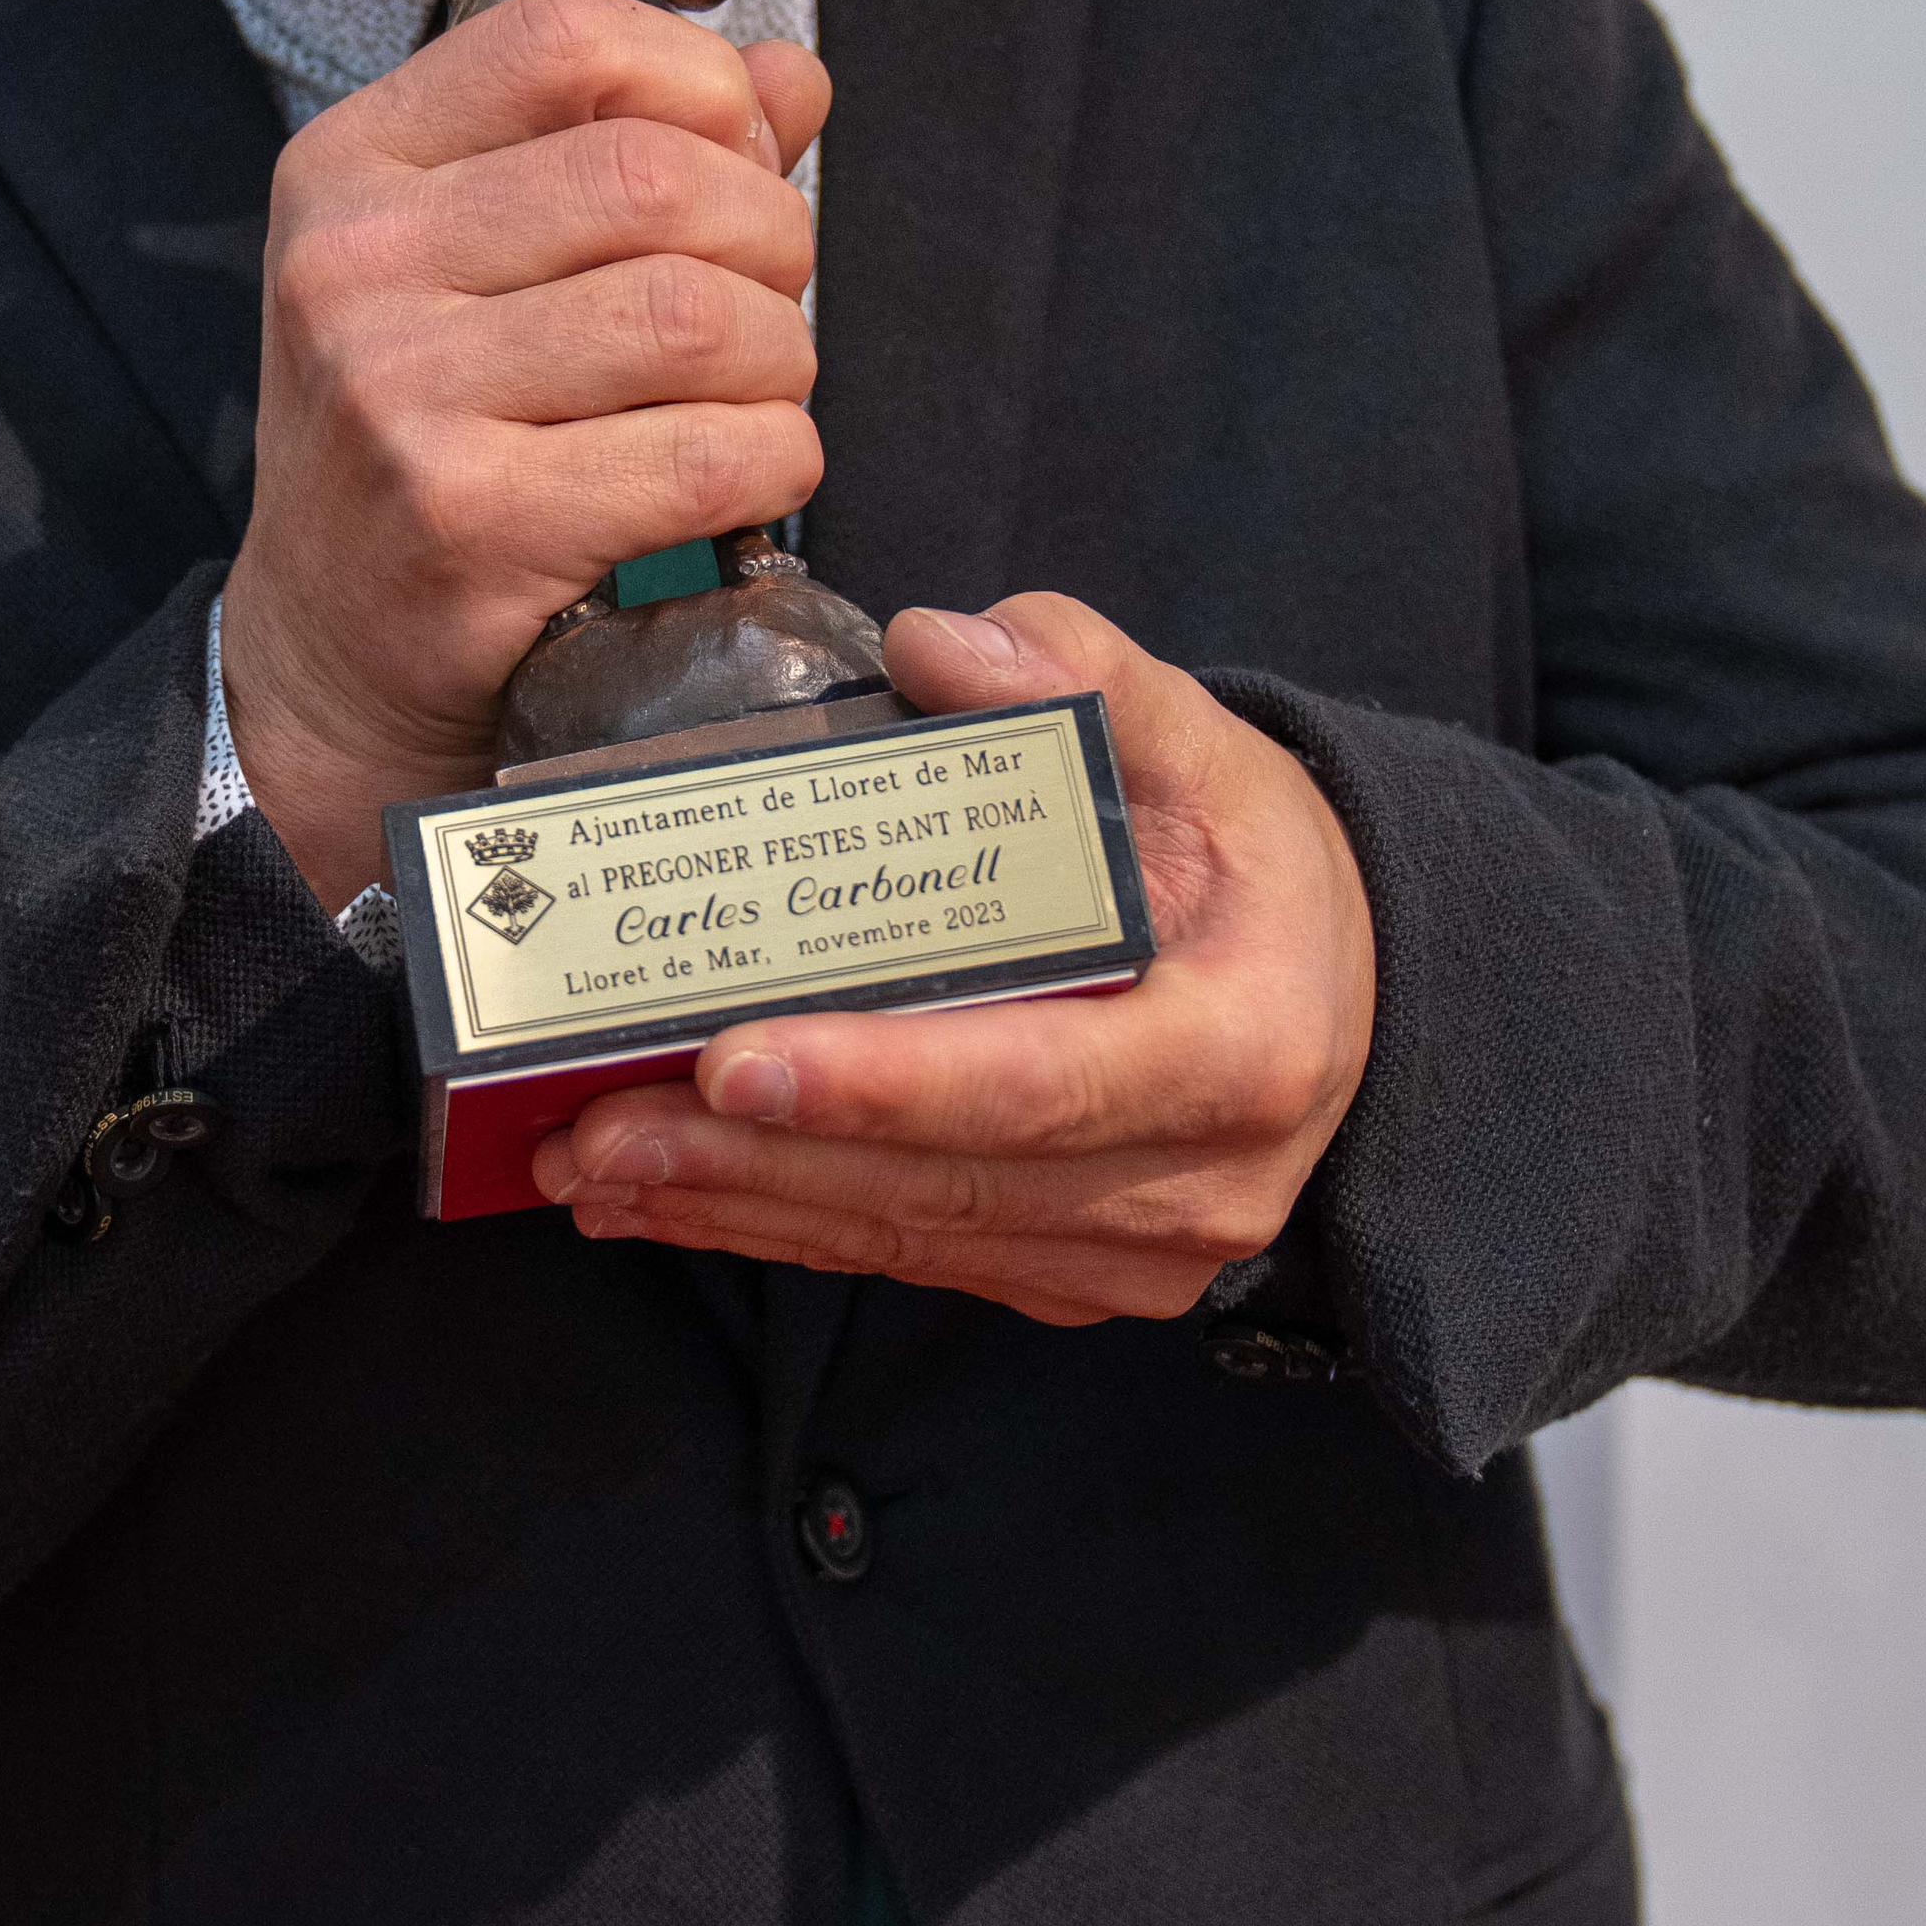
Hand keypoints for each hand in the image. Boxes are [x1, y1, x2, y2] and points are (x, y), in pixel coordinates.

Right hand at [221, 0, 829, 911]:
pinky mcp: (468, 521)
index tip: (732, 161)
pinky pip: (705, 457)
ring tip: (759, 396)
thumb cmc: (422, 437)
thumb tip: (790, 77)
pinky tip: (748, 477)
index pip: (565, 39)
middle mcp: (357, 266)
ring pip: (698, 319)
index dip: (697, 84)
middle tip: (766, 307)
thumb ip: (631, 149)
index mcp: (354, 167)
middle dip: (770, 240)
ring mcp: (401, 394)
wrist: (327, 654)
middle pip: (657, 177)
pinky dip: (775, 462)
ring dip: (783, 361)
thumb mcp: (477, 264)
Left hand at [532, 594, 1375, 1316]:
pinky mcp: (1069, 1278)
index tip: (731, 1060)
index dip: (880, 1081)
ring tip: (587, 1161)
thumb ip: (1080, 675)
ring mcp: (1129, 1254)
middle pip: (943, 1183)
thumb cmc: (1254, 861)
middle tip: (597, 1124)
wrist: (1339, 990)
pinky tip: (662, 1197)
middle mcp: (1192, 1182)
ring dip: (736, 1206)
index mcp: (1237, 1047)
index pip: (1038, 1081)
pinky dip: (780, 1227)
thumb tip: (936, 647)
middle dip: (754, 1160)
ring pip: (909, 1236)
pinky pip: (911, 1258)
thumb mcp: (1206, 745)